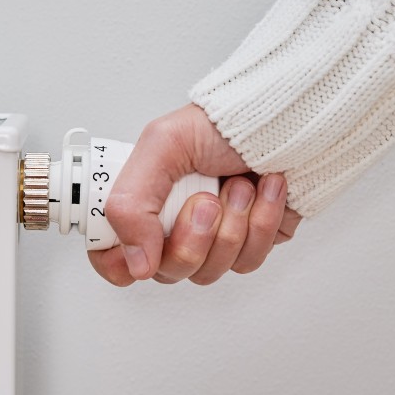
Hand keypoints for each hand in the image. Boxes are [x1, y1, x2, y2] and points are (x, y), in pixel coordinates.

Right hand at [88, 104, 301, 285]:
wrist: (283, 121)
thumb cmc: (221, 125)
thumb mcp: (162, 145)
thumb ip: (132, 203)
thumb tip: (136, 263)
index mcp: (142, 202)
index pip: (111, 254)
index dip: (119, 262)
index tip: (140, 253)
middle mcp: (172, 226)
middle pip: (165, 271)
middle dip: (192, 236)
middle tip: (207, 199)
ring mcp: (211, 241)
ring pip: (207, 272)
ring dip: (231, 225)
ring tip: (239, 186)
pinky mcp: (250, 246)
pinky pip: (247, 262)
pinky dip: (261, 225)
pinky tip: (264, 192)